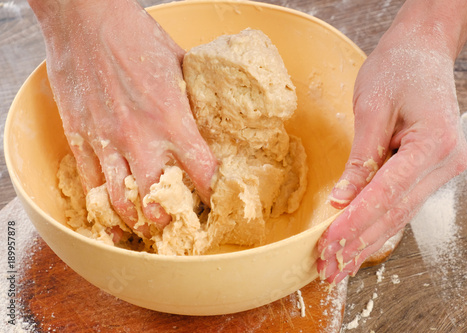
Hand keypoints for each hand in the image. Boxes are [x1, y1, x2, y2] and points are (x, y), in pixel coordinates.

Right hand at [31, 0, 217, 235]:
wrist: (85, 17)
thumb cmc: (135, 35)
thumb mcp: (179, 64)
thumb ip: (192, 98)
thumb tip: (208, 116)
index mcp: (172, 119)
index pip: (202, 171)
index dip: (212, 192)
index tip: (215, 202)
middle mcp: (141, 137)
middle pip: (160, 199)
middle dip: (172, 218)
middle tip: (180, 224)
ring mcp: (107, 140)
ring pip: (122, 200)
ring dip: (137, 221)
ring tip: (148, 231)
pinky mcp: (80, 137)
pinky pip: (91, 183)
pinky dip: (102, 208)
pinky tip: (111, 222)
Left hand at [317, 22, 466, 283]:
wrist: (423, 50)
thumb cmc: (398, 68)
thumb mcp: (372, 107)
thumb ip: (360, 158)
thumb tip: (341, 200)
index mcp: (434, 144)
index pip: (387, 193)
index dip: (355, 222)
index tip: (327, 244)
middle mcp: (445, 164)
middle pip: (395, 213)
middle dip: (358, 243)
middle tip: (328, 269)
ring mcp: (441, 170)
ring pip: (399, 215)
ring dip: (366, 241)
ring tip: (338, 266)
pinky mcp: (429, 171)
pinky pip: (401, 204)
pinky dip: (377, 224)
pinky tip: (358, 243)